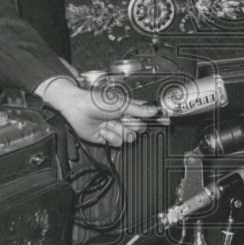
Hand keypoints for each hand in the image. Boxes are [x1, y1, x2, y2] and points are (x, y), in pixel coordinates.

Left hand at [40, 77, 157, 145]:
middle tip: (124, 119)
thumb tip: (154, 110)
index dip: (156, 118)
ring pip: (128, 137)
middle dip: (132, 125)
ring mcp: (116, 128)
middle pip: (139, 128)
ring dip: (118, 131)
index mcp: (128, 107)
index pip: (146, 113)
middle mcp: (123, 118)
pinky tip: (103, 130)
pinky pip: (117, 143)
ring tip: (109, 124)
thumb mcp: (120, 103)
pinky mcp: (107, 138)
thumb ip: (138, 109)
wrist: (78, 109)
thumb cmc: (96, 101)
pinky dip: (110, 137)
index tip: (166, 121)